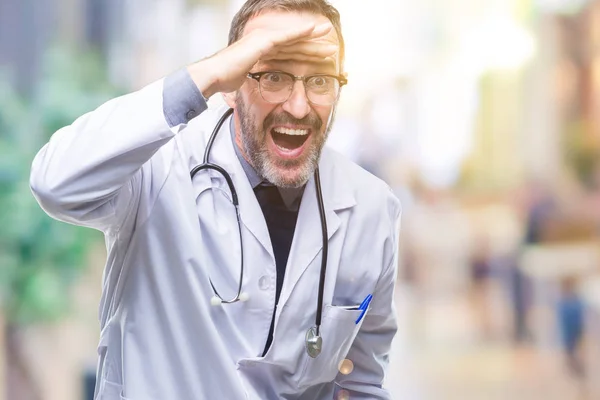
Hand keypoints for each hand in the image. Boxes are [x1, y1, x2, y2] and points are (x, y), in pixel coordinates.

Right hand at [187, 23, 336, 96]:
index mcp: (262, 51)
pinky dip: (301, 31)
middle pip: (295, 44)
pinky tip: (314, 29)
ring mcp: (264, 39)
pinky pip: (287, 36)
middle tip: (331, 49)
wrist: (214, 75)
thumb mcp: (246, 79)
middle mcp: (264, 41)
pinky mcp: (264, 41)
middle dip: (314, 46)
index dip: (305, 54)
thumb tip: (259, 89)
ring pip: (295, 39)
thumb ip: (255, 78)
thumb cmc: (225, 78)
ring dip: (313, 39)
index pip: (288, 52)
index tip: (319, 58)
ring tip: (329, 40)